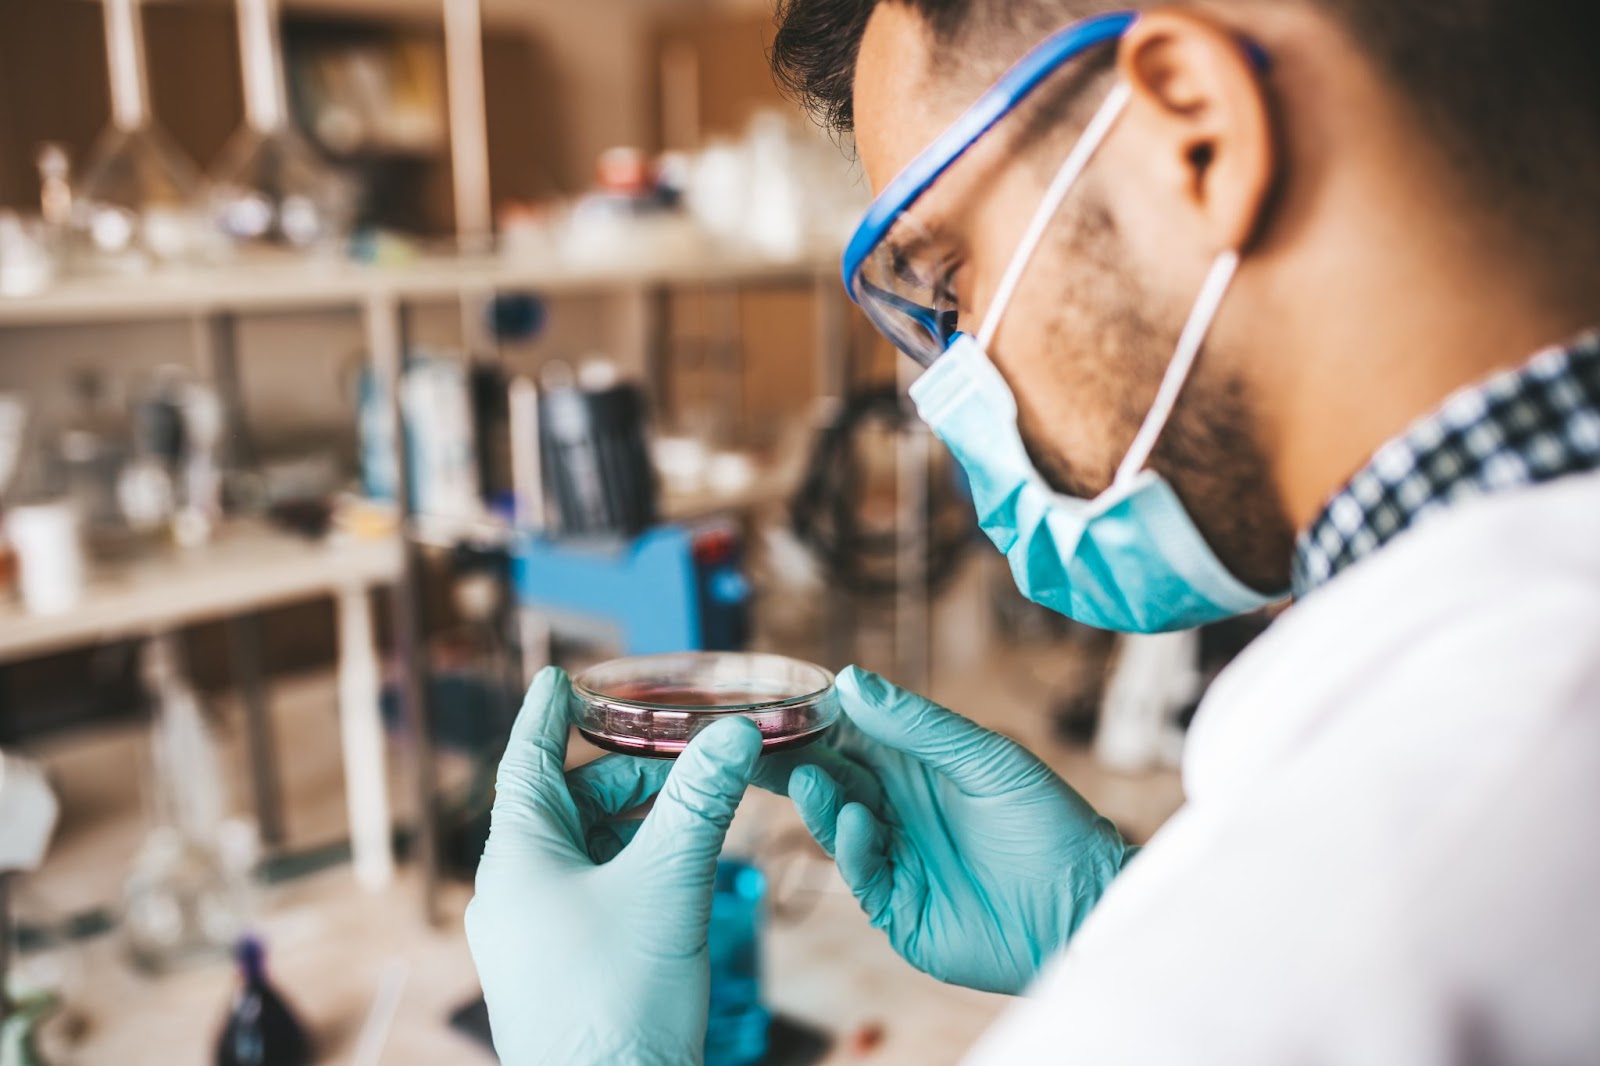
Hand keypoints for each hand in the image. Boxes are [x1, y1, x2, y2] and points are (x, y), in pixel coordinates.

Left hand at [465, 667, 763, 1065]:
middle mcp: (515, 892)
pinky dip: (634, 870)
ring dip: (637, 826)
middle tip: (684, 756)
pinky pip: (593, 896)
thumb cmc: (616, 1002)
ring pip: (585, 854)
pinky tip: (677, 875)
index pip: (528, 761)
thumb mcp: (667, 884)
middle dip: (627, 778)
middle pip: (568, 807)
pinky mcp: (561, 972)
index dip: (548, 715)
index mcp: (517, 859)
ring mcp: (534, 937)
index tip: (558, 680)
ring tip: (695, 815)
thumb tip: (734, 734)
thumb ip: (700, 802)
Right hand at [768, 666, 1134, 994]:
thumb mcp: (986, 760)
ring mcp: (895, 859)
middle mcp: (897, 810)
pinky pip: (861, 873)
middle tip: (742, 742)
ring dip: (817, 800)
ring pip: (836, 825)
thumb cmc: (1050, 825)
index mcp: (916, 767)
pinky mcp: (898, 908)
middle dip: (788, 761)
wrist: (1085, 908)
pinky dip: (851, 846)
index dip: (811, 721)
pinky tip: (855, 822)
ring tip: (807, 777)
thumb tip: (851, 681)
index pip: (849, 736)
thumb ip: (919, 726)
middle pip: (828, 779)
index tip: (770, 703)